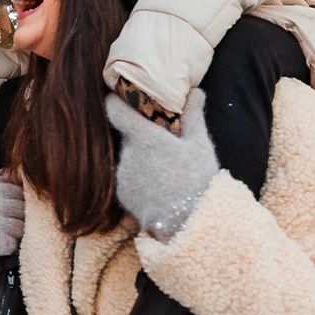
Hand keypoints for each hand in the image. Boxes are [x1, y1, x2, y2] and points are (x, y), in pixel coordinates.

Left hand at [106, 88, 219, 240]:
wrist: (188, 224)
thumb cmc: (197, 180)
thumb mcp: (200, 144)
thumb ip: (193, 115)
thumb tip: (195, 90)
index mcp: (143, 137)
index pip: (114, 109)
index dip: (116, 101)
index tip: (121, 97)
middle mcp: (127, 154)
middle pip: (126, 136)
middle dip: (140, 136)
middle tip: (161, 142)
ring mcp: (122, 176)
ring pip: (128, 158)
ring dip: (140, 159)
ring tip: (164, 169)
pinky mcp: (122, 195)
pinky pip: (127, 179)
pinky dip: (138, 179)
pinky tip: (158, 186)